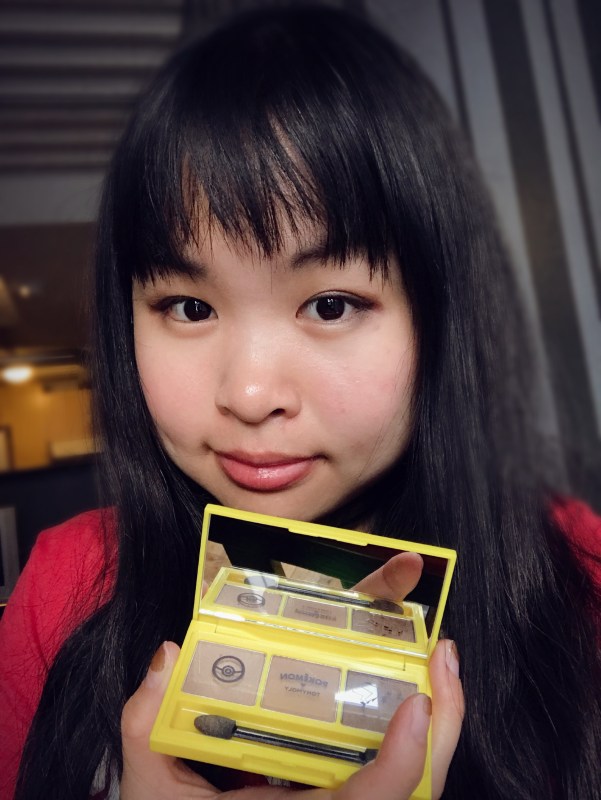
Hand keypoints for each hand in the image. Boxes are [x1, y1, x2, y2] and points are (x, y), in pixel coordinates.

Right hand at [120, 637, 461, 799]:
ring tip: (434, 662)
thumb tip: (169, 655)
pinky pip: (399, 780)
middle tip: (441, 654)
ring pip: (418, 784)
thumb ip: (147, 728)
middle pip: (420, 788)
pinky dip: (416, 738)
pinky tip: (407, 694)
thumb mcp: (153, 794)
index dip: (405, 760)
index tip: (416, 702)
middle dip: (445, 721)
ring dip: (439, 723)